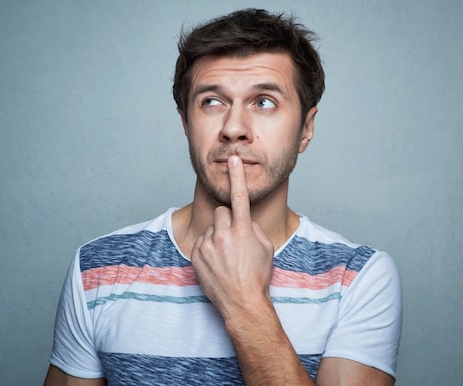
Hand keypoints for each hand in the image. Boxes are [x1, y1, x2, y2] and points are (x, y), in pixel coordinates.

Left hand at [191, 155, 275, 316]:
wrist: (242, 303)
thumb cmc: (257, 276)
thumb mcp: (265, 248)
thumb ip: (253, 227)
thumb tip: (242, 219)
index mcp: (243, 231)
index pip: (240, 197)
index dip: (237, 176)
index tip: (233, 159)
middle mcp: (224, 235)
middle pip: (221, 212)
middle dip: (227, 220)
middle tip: (234, 239)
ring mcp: (208, 245)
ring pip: (211, 227)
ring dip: (217, 236)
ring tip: (226, 256)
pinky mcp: (196, 255)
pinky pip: (201, 241)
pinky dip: (208, 248)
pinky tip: (217, 263)